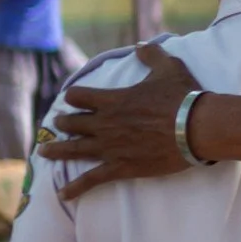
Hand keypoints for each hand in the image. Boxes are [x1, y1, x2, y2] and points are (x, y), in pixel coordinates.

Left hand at [42, 43, 198, 199]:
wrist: (197, 127)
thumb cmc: (184, 96)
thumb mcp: (169, 68)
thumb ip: (152, 55)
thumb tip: (141, 46)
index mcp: (113, 100)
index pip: (78, 96)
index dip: (74, 97)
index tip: (73, 100)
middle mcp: (105, 124)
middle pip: (71, 123)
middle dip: (63, 123)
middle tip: (58, 125)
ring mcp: (110, 147)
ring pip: (74, 149)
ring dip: (57, 151)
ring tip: (43, 153)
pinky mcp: (121, 167)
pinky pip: (91, 179)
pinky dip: (75, 188)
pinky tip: (62, 195)